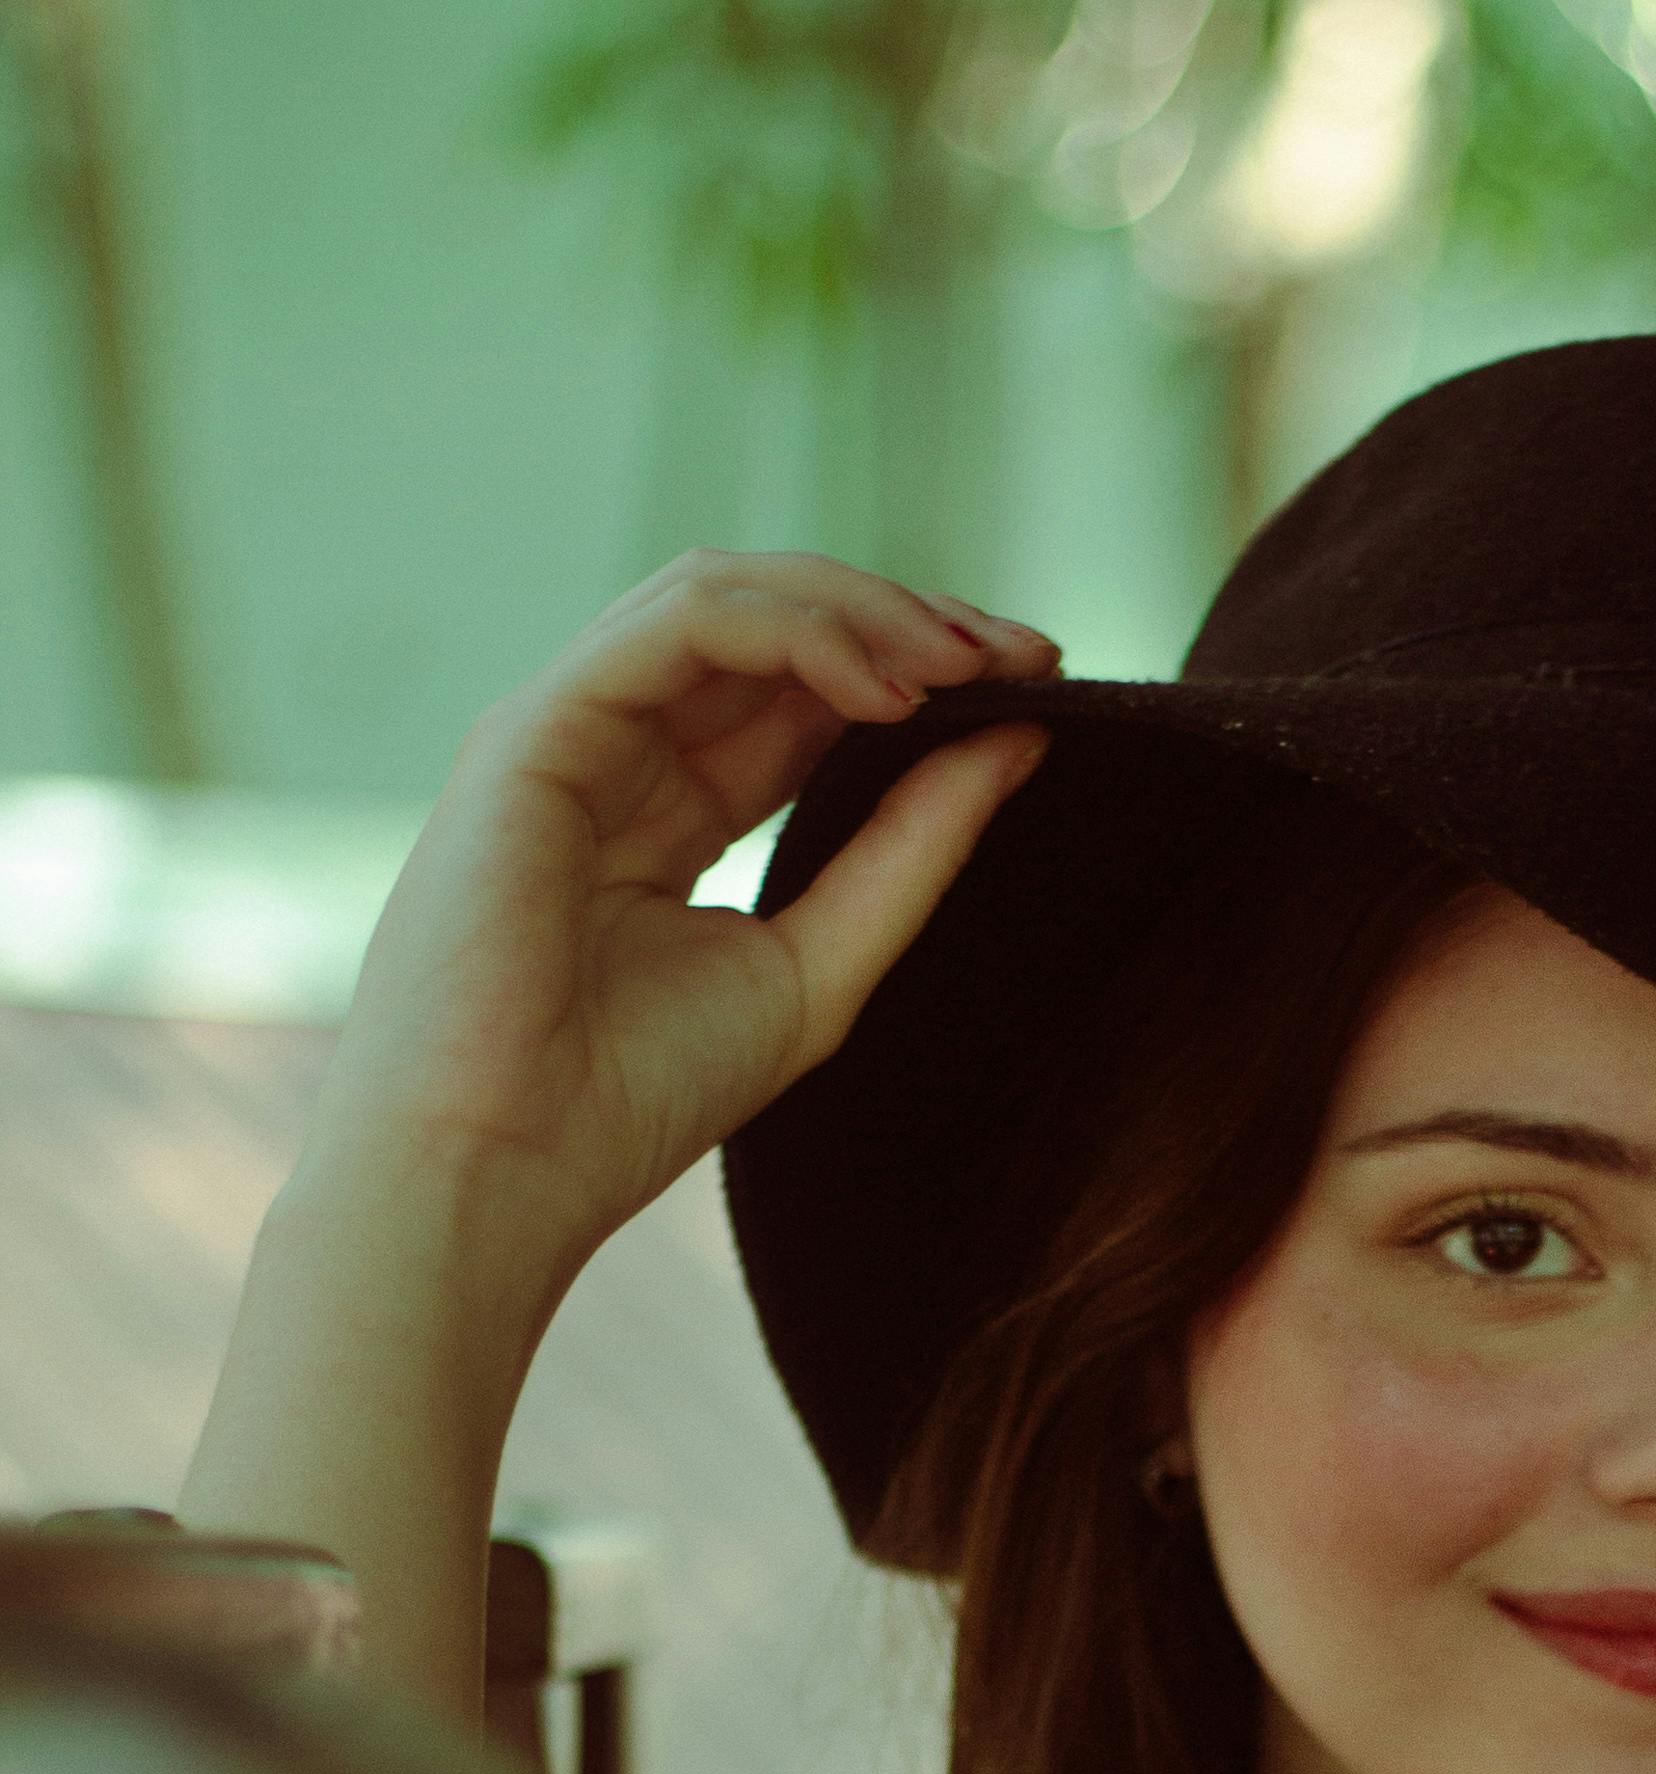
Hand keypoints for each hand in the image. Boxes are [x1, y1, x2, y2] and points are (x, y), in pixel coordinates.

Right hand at [182, 552, 1057, 1706]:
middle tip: (1026, 654)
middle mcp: (616, 749)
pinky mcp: (534, 726)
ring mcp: (568, 727)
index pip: (804, 696)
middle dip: (908, 623)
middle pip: (775, 627)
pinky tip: (885, 684)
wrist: (497, 1175)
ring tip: (965, 662)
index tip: (1040, 686)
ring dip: (862, 611)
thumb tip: (1021, 742)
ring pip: (728, 597)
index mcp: (668, 809)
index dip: (920, 674)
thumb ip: (911, 853)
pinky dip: (793, 631)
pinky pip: (678, 624)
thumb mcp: (815, 967)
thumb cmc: (625, 1103)